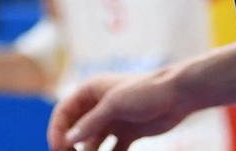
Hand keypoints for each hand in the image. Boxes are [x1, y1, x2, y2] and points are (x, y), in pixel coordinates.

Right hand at [50, 71, 184, 150]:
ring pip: (92, 142)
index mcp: (89, 91)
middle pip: (76, 129)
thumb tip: (68, 140)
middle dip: (70, 146)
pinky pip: (112, 150)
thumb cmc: (144, 92)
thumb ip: (91, 123)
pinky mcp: (127, 133)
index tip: (57, 148)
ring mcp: (113, 121)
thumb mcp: (114, 105)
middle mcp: (98, 106)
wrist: (178, 96)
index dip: (57, 130)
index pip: (64, 112)